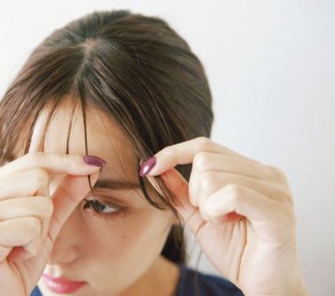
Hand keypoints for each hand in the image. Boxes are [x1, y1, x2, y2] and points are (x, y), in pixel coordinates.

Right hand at [0, 153, 102, 295]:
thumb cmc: (17, 262)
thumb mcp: (46, 223)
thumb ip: (64, 194)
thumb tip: (89, 165)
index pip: (32, 160)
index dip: (64, 161)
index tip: (93, 163)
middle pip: (38, 178)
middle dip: (45, 210)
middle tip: (26, 235)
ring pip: (38, 204)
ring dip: (38, 233)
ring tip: (18, 247)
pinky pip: (30, 228)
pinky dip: (31, 247)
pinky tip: (13, 257)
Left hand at [141, 137, 307, 295]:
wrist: (262, 286)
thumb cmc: (237, 251)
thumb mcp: (198, 215)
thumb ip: (179, 190)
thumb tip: (153, 167)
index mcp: (251, 170)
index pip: (205, 146)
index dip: (173, 152)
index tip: (149, 166)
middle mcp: (267, 173)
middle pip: (204, 160)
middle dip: (194, 192)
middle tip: (212, 215)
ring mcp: (276, 190)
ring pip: (213, 177)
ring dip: (206, 206)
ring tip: (223, 222)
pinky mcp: (278, 211)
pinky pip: (231, 194)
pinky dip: (216, 210)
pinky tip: (226, 223)